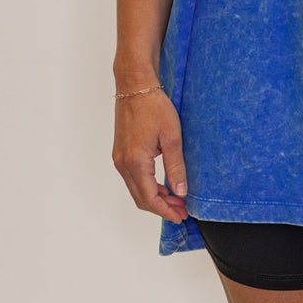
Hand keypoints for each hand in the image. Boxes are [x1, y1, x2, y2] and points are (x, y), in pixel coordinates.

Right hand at [112, 87, 189, 222]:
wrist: (135, 87)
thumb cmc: (154, 107)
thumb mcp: (171, 138)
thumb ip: (176, 167)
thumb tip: (180, 192)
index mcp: (136, 162)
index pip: (150, 198)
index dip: (166, 211)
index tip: (181, 216)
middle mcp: (123, 164)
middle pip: (141, 198)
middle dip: (162, 207)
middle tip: (182, 210)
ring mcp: (120, 159)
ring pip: (136, 189)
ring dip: (155, 197)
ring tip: (177, 198)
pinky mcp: (121, 153)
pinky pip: (133, 178)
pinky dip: (148, 186)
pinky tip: (164, 185)